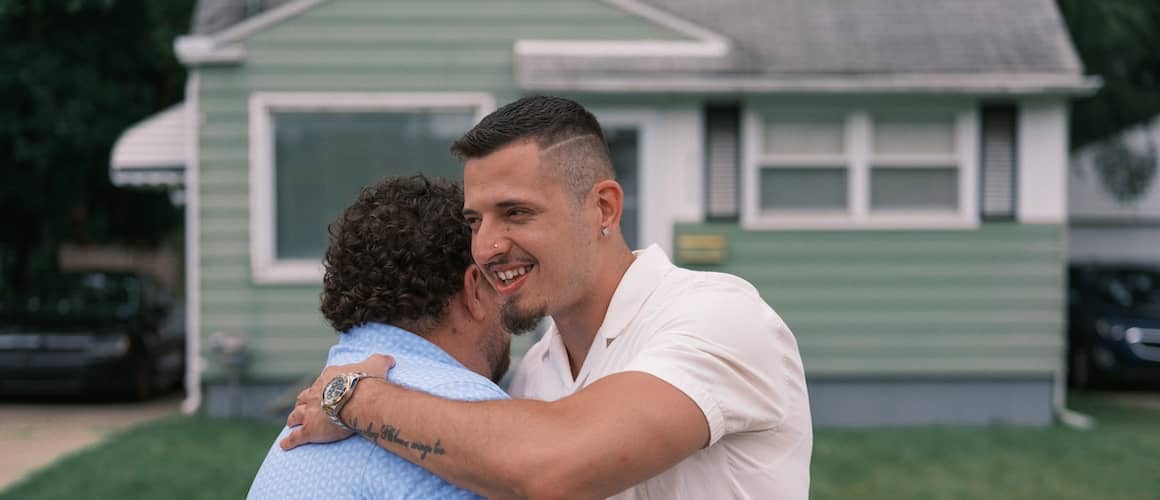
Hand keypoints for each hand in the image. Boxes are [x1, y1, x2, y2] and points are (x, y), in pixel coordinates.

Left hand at [279, 354, 394, 449]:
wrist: (358, 399)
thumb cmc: (367, 382)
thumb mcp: (377, 364)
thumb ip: (382, 360)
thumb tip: (390, 359)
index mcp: (329, 377)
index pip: (322, 381)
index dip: (323, 386)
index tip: (326, 391)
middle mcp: (315, 392)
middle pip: (304, 397)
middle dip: (304, 402)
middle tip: (305, 407)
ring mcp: (310, 411)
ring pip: (296, 414)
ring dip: (294, 418)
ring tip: (292, 423)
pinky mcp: (310, 429)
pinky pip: (296, 437)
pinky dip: (290, 441)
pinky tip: (285, 445)